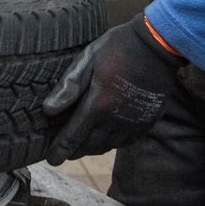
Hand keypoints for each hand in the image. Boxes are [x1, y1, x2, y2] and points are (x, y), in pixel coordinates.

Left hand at [41, 15, 184, 163]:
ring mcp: (133, 123)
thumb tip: (48, 110)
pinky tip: (107, 140)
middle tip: (64, 153)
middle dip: (75, 151)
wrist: (156, 46)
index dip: (60, 149)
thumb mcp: (87, 59)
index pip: (73, 136)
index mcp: (97, 105)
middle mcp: (115, 120)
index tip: (51, 159)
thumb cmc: (117, 48)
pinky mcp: (148, 121)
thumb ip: (69, 86)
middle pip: (90, 144)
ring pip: (108, 145)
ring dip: (93, 149)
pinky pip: (127, 141)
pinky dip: (113, 144)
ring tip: (82, 148)